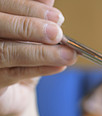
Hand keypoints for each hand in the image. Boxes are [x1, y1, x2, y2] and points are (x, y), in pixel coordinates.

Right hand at [0, 0, 76, 115]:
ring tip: (67, 54)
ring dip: (41, 52)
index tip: (57, 17)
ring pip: (7, 52)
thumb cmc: (19, 56)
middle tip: (58, 33)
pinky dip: (40, 69)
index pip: (3, 5)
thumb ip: (34, 15)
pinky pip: (14, 74)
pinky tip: (59, 66)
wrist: (14, 92)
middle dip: (30, 27)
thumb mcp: (29, 34)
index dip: (28, 8)